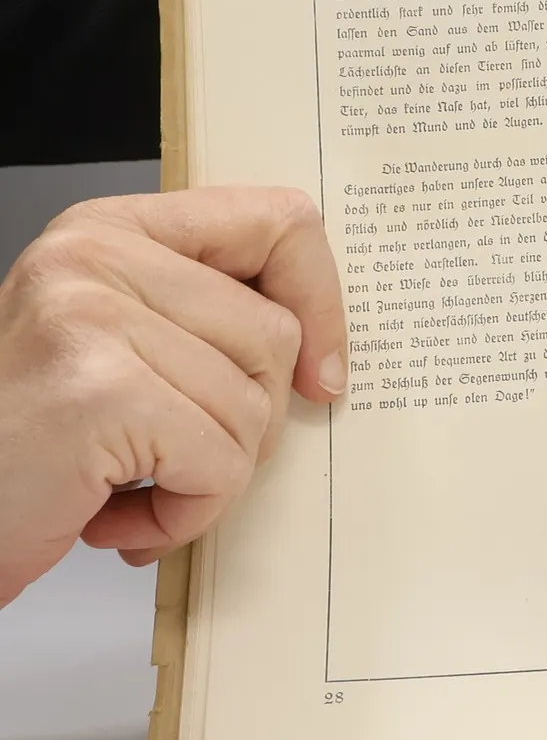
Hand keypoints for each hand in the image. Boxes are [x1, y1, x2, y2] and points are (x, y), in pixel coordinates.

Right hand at [0, 188, 346, 607]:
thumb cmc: (25, 447)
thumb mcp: (116, 350)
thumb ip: (205, 322)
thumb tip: (325, 356)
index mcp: (110, 230)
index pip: (280, 222)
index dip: (321, 302)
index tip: (319, 373)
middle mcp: (95, 256)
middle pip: (275, 336)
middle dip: (244, 424)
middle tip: (169, 456)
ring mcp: (94, 318)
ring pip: (254, 407)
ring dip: (209, 479)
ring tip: (128, 486)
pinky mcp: (101, 392)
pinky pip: (221, 464)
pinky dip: (185, 513)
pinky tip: (115, 517)